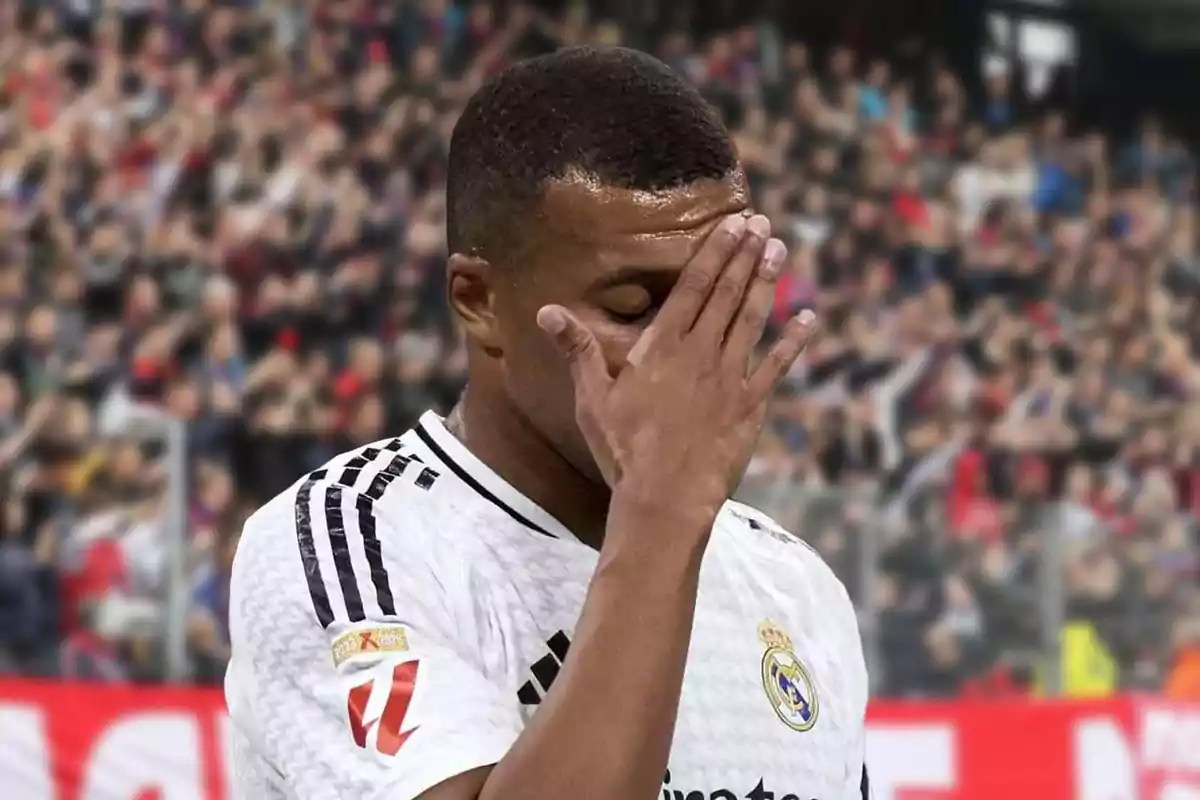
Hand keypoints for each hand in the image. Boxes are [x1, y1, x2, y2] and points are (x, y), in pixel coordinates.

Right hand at [538, 214, 817, 525]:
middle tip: (762, 224)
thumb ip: (577, 351)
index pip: (693, 287)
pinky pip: (776, 367)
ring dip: (767, 283)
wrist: (665, 498)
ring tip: (779, 251)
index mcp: (663, 347)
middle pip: (727, 294)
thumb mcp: (592, 399)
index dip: (715, 253)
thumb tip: (546, 311)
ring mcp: (730, 378)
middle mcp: (701, 353)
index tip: (734, 224)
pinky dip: (793, 342)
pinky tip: (809, 318)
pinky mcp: (750, 406)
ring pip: (752, 320)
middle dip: (744, 255)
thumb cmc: (623, 450)